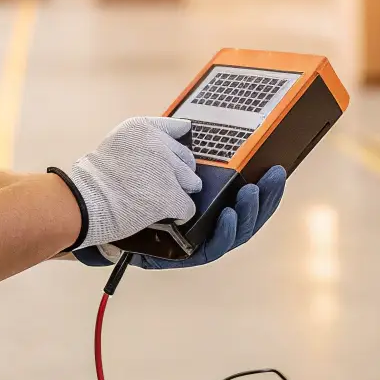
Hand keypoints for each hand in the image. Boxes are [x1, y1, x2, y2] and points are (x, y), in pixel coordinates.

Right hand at [51, 117, 200, 249]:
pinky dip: (180, 214)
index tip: (175, 155)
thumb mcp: (114, 144)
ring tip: (162, 201)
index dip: (176, 146)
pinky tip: (167, 215)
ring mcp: (167, 171)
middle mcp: (159, 144)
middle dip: (178, 172)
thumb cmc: (92, 178)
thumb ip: (139, 145)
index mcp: (142, 128)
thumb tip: (158, 157)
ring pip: (192, 182)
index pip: (178, 129)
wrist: (84, 201)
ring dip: (180, 192)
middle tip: (161, 185)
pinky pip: (188, 207)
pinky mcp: (171, 197)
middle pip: (187, 159)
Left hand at [77, 165, 286, 268]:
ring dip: (249, 211)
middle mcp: (211, 221)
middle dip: (265, 196)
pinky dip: (225, 230)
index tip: (276, 166)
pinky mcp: (189, 254)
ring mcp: (201, 238)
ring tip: (250, 192)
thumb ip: (173, 147)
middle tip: (273, 176)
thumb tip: (187, 125)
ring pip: (238, 231)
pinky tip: (228, 214)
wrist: (103, 214)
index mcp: (211, 200)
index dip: (265, 184)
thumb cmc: (133, 190)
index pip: (246, 193)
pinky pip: (214, 246)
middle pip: (249, 212)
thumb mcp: (156, 163)